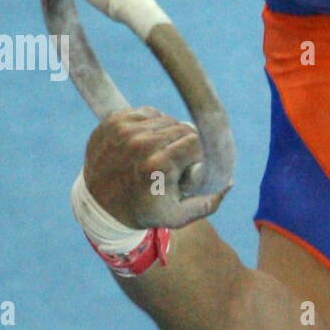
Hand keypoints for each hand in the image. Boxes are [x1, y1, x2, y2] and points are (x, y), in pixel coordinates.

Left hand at [83, 107, 228, 229]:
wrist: (100, 205)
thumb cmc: (144, 211)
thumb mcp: (178, 216)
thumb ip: (209, 202)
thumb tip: (229, 180)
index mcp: (158, 165)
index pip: (197, 142)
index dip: (201, 153)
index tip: (195, 165)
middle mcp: (141, 144)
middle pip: (183, 128)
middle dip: (188, 144)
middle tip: (180, 161)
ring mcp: (125, 130)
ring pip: (167, 119)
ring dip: (171, 134)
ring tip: (164, 152)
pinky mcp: (115, 120)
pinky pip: (149, 112)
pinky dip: (154, 124)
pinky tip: (150, 141)